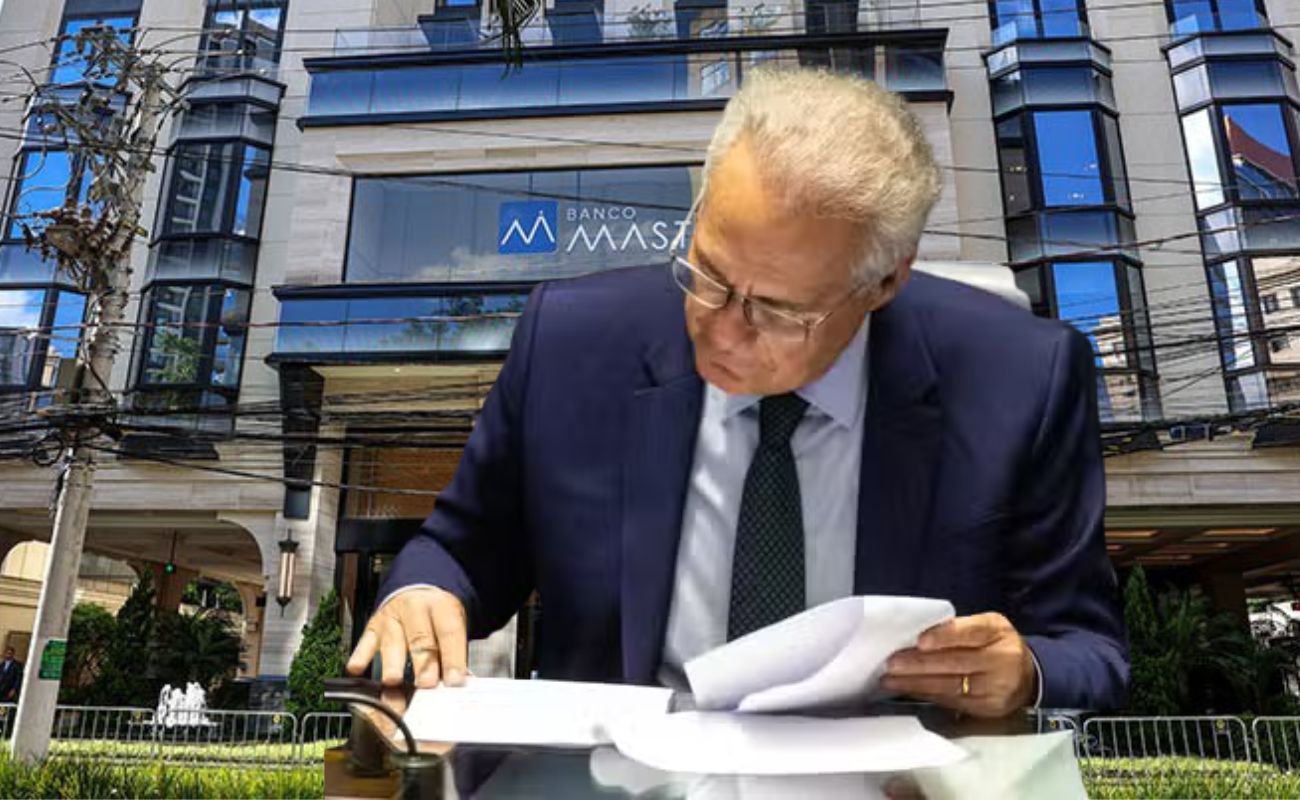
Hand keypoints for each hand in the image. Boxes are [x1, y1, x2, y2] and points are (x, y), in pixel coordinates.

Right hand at [346, 587, 468, 688]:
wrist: (416, 592)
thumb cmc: (436, 615)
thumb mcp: (453, 624)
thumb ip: (454, 652)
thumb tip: (456, 683)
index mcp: (441, 607)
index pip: (449, 632)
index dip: (453, 658)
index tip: (454, 680)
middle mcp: (415, 610)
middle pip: (419, 637)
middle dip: (423, 663)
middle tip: (426, 684)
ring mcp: (391, 618)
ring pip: (391, 641)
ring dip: (392, 664)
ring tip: (393, 682)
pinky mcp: (373, 627)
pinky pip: (364, 642)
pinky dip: (360, 657)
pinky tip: (357, 670)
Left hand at [881, 612, 1035, 717]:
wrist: (1027, 677)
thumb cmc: (996, 644)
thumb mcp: (987, 626)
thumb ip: (959, 628)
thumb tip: (917, 637)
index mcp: (997, 631)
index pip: (970, 633)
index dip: (944, 637)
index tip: (919, 641)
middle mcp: (1001, 659)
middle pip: (956, 663)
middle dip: (919, 664)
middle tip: (891, 664)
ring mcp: (995, 688)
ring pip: (950, 686)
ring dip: (916, 684)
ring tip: (890, 680)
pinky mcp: (987, 709)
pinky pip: (952, 702)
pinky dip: (927, 696)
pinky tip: (908, 691)